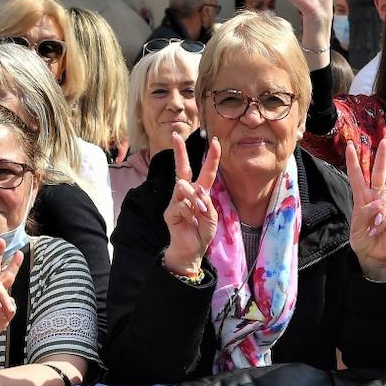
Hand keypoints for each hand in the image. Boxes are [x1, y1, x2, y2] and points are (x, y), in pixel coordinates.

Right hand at [162, 132, 220, 275]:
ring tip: (201, 211)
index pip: (205, 171)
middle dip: (179, 152)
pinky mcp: (170, 212)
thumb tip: (198, 189)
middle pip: (182, 168)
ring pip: (184, 186)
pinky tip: (192, 219)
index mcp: (200, 192)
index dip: (211, 157)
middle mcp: (186, 193)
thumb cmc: (202, 233)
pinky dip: (189, 210)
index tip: (215, 141)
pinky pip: (180, 204)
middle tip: (175, 135)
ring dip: (195, 197)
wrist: (192, 250)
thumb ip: (207, 203)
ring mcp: (176, 201)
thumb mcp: (212, 218)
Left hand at [346, 139, 385, 280]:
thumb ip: (365, 213)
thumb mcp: (356, 226)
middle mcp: (375, 197)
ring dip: (378, 209)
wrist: (372, 255)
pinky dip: (382, 221)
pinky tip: (377, 230)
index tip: (350, 146)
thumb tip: (379, 203)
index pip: (358, 176)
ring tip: (373, 224)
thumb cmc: (362, 238)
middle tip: (385, 141)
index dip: (353, 161)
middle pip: (379, 174)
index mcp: (362, 197)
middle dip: (381, 157)